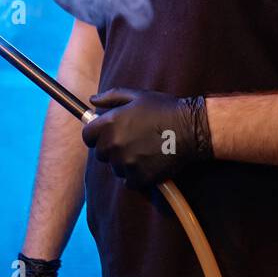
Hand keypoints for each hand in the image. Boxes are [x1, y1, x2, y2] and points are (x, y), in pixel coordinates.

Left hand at [81, 88, 213, 187]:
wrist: (190, 129)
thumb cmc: (163, 109)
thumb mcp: (137, 96)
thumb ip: (111, 97)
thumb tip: (91, 100)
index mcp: (110, 123)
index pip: (87, 136)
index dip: (95, 135)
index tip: (105, 134)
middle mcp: (114, 144)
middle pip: (101, 153)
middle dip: (111, 147)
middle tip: (130, 140)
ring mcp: (126, 163)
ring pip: (115, 167)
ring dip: (124, 161)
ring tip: (143, 150)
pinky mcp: (139, 177)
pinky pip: (129, 180)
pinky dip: (136, 175)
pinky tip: (148, 162)